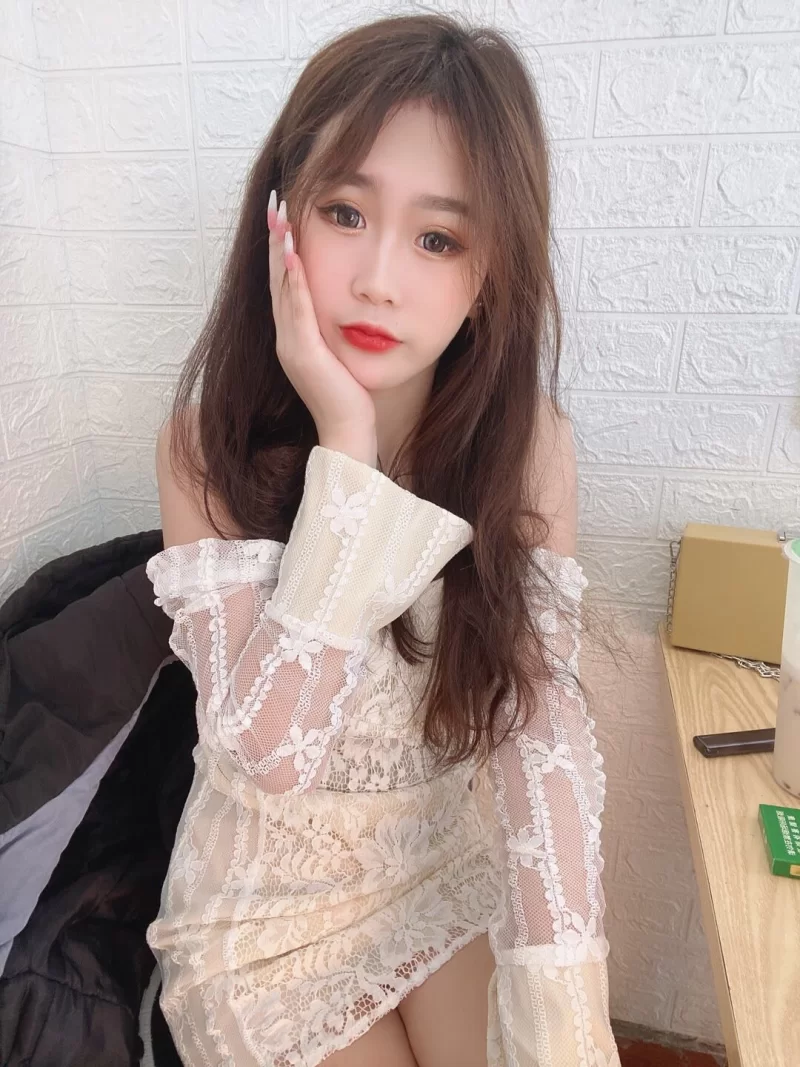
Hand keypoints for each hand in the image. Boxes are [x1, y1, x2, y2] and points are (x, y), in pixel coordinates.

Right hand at [267, 189, 377, 460]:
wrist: (350, 434)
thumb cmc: (352, 398)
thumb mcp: (342, 355)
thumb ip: (335, 331)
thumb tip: (348, 308)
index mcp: (294, 338)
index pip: (285, 285)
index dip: (280, 249)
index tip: (283, 215)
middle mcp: (286, 339)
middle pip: (277, 280)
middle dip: (274, 239)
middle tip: (275, 201)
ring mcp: (291, 347)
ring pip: (282, 289)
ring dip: (278, 250)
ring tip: (280, 216)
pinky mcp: (303, 355)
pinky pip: (296, 310)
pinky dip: (294, 281)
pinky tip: (293, 255)